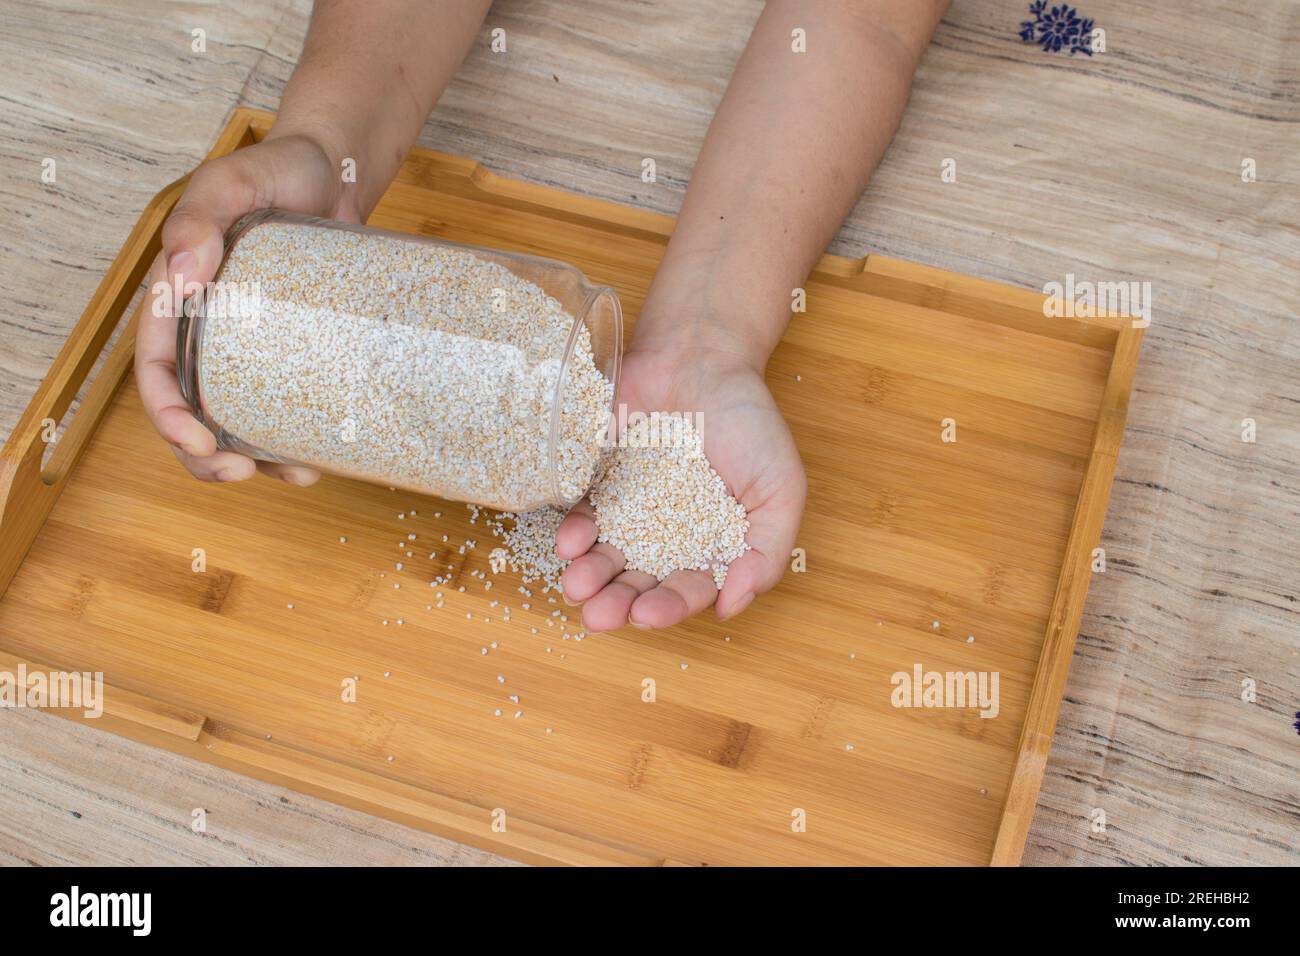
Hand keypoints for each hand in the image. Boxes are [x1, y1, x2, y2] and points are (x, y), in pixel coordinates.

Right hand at [137, 132, 357, 483]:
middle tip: (242, 472)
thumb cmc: (275, 171)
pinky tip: (323, 455)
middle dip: (206, 457)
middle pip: (192, 410)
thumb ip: (201, 217)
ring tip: (296, 474)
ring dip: (260, 457)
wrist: (333, 174)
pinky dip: (302, 435)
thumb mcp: (232, 179)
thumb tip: (181, 273)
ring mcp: (256, 347)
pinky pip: (292, 402)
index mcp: (179, 300)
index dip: (166, 414)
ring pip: (242, 418)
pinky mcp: (299, 351)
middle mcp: (211, 332)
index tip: (195, 441)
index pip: (157, 369)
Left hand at [556, 344, 806, 630]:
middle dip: (617, 604)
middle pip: (639, 582)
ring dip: (588, 578)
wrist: (701, 356)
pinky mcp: (597, 481)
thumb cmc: (749, 422)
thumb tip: (731, 609)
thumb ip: (766, 552)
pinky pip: (582, 515)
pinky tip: (568, 543)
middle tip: (598, 616)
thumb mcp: (781, 488)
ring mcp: (630, 511)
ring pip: (605, 558)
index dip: (668, 606)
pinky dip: (573, 533)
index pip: (688, 589)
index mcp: (712, 546)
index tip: (647, 615)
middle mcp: (668, 538)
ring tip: (576, 587)